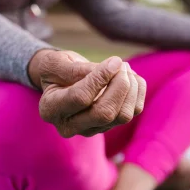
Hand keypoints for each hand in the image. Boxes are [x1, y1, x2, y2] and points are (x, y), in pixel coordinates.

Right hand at [28, 50, 146, 137]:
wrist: (61, 80)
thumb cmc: (56, 70)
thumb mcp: (57, 63)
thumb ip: (77, 69)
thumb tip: (111, 69)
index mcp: (51, 109)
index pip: (80, 98)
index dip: (100, 78)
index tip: (114, 60)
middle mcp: (70, 126)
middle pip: (104, 114)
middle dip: (120, 86)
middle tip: (121, 64)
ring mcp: (92, 129)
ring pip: (123, 115)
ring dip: (130, 87)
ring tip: (123, 66)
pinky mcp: (110, 125)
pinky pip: (134, 111)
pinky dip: (138, 90)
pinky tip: (130, 76)